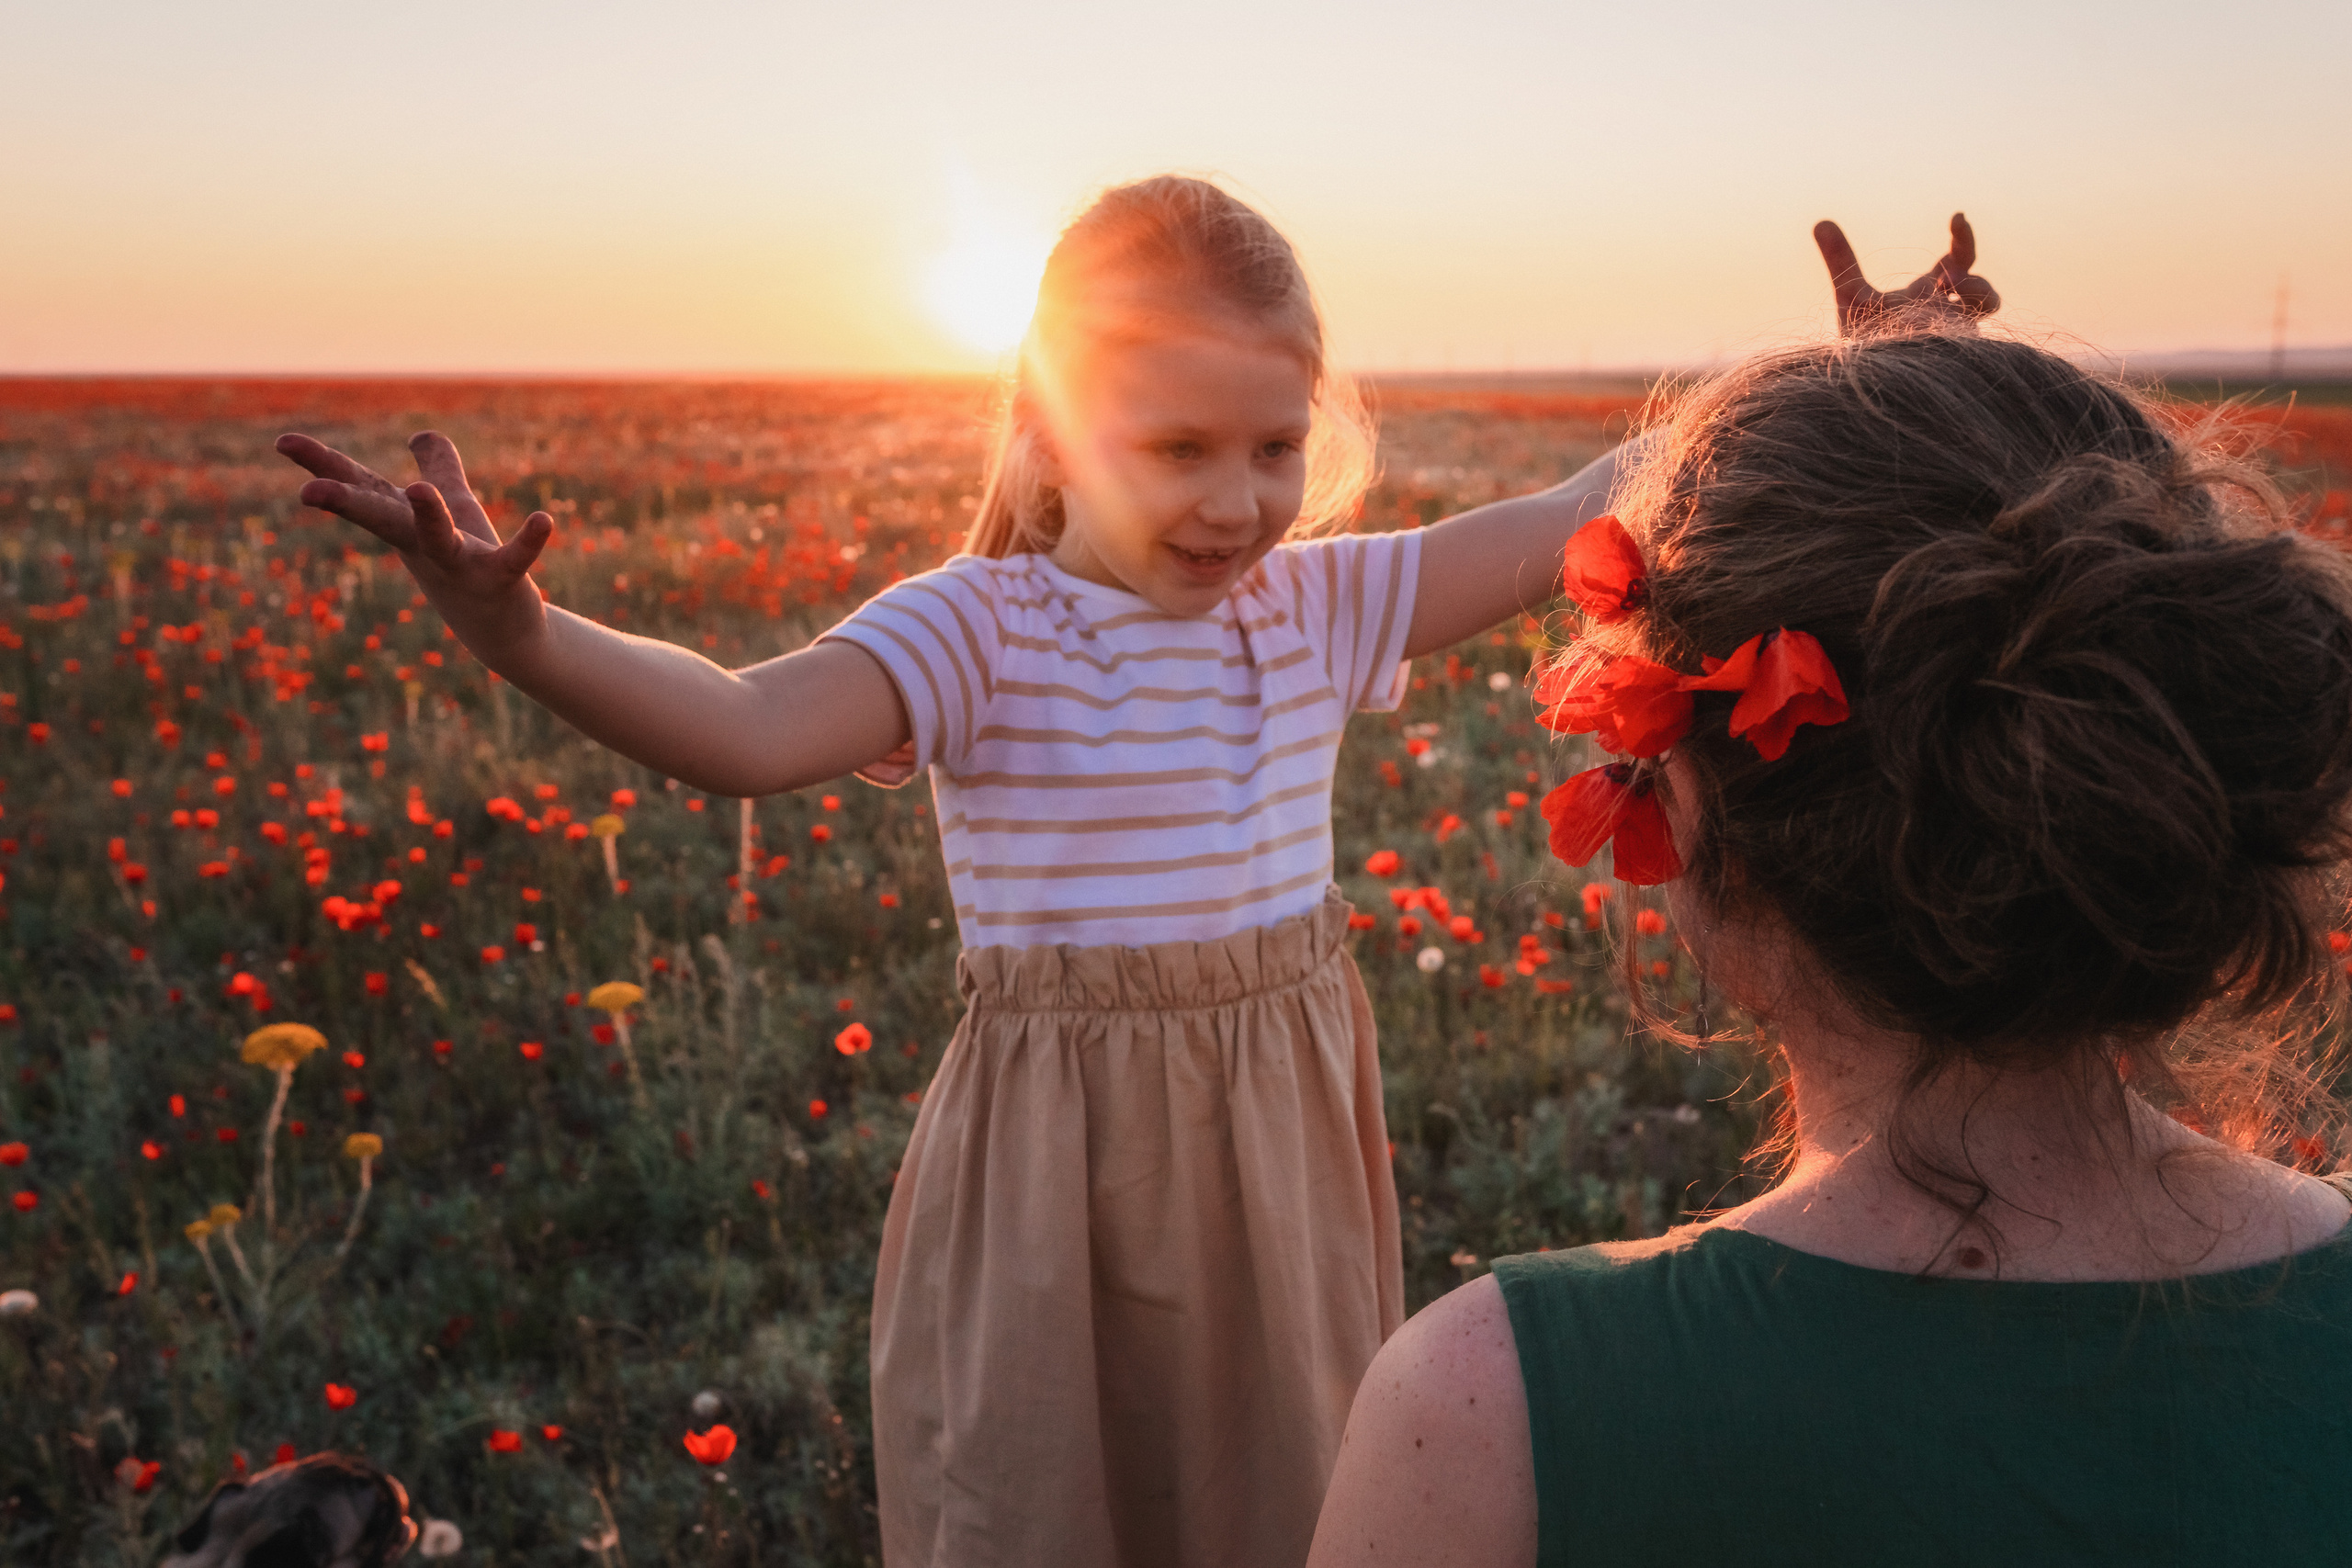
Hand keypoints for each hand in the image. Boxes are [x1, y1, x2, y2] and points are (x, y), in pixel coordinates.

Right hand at [275, 430, 554, 654]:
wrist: (502, 630)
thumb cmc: (469, 564)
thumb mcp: (454, 508)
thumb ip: (440, 469)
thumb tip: (421, 435)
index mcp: (407, 524)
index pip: (361, 488)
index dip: (322, 466)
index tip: (282, 442)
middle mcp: (423, 546)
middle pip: (380, 518)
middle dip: (347, 503)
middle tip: (309, 492)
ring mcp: (458, 566)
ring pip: (438, 540)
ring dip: (429, 517)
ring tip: (420, 491)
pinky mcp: (500, 582)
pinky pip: (513, 560)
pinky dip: (528, 542)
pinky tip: (543, 519)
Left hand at [1813, 213, 1999, 334]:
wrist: (1869, 382)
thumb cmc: (1862, 344)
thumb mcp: (1850, 295)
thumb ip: (1840, 259)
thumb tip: (1820, 221)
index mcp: (1926, 296)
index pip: (1954, 262)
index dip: (1961, 238)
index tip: (1957, 217)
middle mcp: (1945, 311)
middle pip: (1974, 273)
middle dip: (1967, 249)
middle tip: (1956, 224)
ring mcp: (1956, 330)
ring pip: (1987, 301)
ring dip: (1975, 286)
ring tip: (1948, 282)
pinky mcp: (1961, 347)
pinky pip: (1978, 327)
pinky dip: (1971, 310)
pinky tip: (1951, 303)